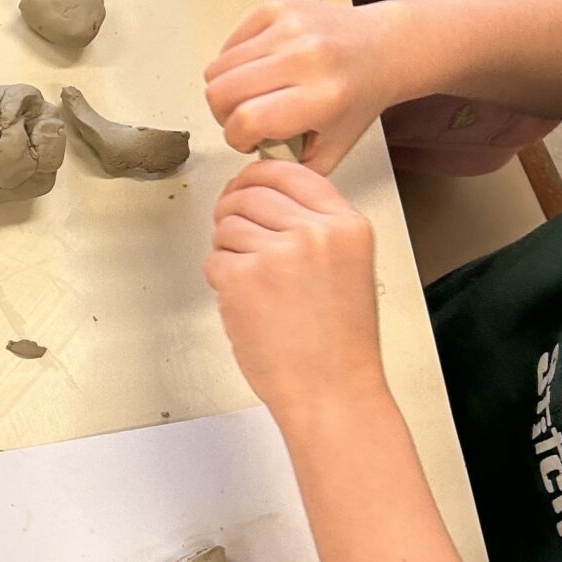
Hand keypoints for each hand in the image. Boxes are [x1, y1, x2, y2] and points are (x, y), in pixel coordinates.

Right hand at [203, 0, 424, 170]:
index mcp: (322, 96)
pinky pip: (228, 44)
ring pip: (217, 67)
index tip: (249, 140)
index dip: (236, 138)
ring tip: (252, 94)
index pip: (246, 120)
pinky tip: (258, 69)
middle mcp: (306, 56)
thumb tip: (250, 161)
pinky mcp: (278, 7)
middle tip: (245, 118)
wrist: (385, 48)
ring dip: (227, 89)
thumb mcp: (332, 149)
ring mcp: (291, 27)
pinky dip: (234, 62)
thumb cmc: (358, 97)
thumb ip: (288, 165)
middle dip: (224, 115)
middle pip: (220, 92)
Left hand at [205, 160, 384, 418]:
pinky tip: (246, 303)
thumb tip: (264, 196)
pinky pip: (214, 260)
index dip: (257, 176)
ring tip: (253, 284)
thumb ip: (313, 227)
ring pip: (226, 226)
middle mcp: (313, 232)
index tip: (244, 185)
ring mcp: (276, 254)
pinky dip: (220, 279)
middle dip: (232, 212)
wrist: (332, 389)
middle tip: (234, 235)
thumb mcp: (347, 265)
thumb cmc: (338, 340)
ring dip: (227, 251)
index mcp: (345, 224)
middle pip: (249, 194)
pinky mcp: (242, 279)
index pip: (290, 172)